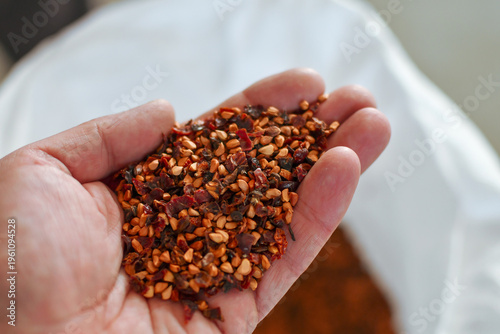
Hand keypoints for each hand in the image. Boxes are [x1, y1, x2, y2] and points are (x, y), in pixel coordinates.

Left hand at [0, 68, 389, 333]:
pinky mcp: (233, 314)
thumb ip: (110, 135)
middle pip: (262, 175)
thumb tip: (171, 110)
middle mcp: (185, 231)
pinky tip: (344, 170)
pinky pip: (282, 260)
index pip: (216, 145)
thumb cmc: (12, 260)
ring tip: (373, 125)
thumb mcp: (44, 171)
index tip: (302, 84)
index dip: (261, 113)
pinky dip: (317, 215)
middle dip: (310, 135)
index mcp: (144, 196)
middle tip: (356, 101)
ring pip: (284, 213)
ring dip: (332, 167)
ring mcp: (212, 272)